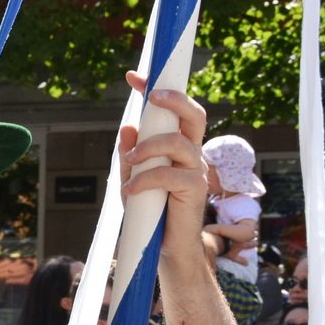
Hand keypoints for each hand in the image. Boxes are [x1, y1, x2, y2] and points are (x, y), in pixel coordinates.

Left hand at [119, 72, 210, 261]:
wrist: (163, 247)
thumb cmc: (149, 210)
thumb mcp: (132, 177)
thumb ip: (130, 154)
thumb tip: (127, 127)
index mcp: (179, 146)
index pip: (175, 111)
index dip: (158, 89)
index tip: (134, 76)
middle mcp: (192, 154)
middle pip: (193, 115)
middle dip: (173, 99)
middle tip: (150, 97)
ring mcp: (196, 171)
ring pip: (177, 143)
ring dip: (147, 148)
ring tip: (129, 162)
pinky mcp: (195, 190)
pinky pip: (169, 175)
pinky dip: (145, 179)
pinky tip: (130, 189)